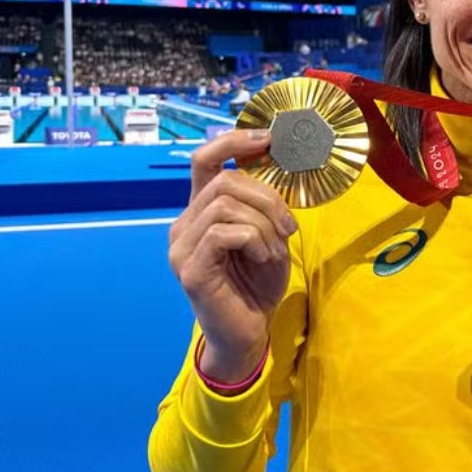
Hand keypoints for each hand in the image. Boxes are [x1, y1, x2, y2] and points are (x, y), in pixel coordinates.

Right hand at [168, 129, 297, 385]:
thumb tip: (276, 169)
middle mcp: (184, 224)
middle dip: (267, 198)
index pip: (204, 160)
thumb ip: (263, 207)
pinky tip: (263, 259)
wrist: (248, 333)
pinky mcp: (189, 268)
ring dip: (263, 224)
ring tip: (275, 250)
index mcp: (200, 212)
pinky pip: (225, 232)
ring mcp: (181, 246)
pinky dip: (254, 240)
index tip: (268, 138)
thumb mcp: (268, 237)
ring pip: (226, 205)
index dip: (234, 142)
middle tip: (289, 227)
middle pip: (225, 182)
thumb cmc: (257, 286)